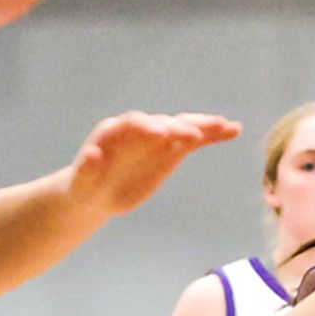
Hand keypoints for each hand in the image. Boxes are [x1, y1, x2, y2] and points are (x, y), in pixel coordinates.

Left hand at [66, 110, 241, 215]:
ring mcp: (158, 138)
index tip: (162, 133)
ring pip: (182, 127)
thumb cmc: (85, 187)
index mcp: (115, 132)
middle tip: (196, 134)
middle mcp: (139, 129)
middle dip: (178, 127)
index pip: (134, 124)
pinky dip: (212, 135)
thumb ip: (86, 168)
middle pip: (162, 122)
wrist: (97, 192)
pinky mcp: (172, 150)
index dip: (148, 127)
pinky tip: (233, 131)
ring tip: (226, 126)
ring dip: (204, 125)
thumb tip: (93, 155)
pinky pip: (195, 139)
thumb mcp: (81, 182)